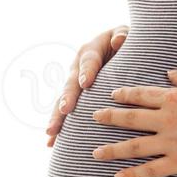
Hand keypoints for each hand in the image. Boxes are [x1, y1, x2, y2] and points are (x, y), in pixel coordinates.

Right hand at [45, 25, 128, 146]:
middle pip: (71, 84)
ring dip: (57, 116)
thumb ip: (123, 36)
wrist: (117, 48)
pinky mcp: (74, 97)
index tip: (86, 83)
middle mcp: (77, 68)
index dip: (87, 71)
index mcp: (90, 51)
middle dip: (67, 97)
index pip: (88, 61)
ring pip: (63, 100)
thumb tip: (119, 41)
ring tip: (51, 132)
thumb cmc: (124, 41)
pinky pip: (64, 112)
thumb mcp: (125, 34)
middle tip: (66, 109)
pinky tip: (51, 143)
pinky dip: (59, 127)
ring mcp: (73, 84)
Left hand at [87, 66, 176, 176]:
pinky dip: (132, 174)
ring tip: (95, 153)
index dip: (123, 95)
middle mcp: (167, 119)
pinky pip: (150, 170)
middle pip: (129, 119)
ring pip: (133, 146)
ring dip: (112, 150)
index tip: (111, 96)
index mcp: (174, 98)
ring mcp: (171, 143)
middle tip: (93, 118)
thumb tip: (168, 73)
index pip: (140, 95)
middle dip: (108, 118)